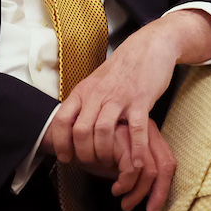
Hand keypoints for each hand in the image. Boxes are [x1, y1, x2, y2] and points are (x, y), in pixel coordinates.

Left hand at [48, 10, 210, 173]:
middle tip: (91, 164)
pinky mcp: (141, 100)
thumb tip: (70, 125)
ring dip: (104, 153)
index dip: (61, 142)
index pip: (62, 120)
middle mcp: (98, 94)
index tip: (65, 157)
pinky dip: (135, 149)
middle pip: (81, 131)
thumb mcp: (95, 82)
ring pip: (102, 131)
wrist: (148, 46)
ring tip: (110, 163)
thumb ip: (84, 102)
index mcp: (83, 91)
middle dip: (84, 153)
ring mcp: (119, 97)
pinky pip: (136, 129)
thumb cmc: (122, 68)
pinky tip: (135, 162)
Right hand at [74, 121, 176, 210]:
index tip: (153, 208)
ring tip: (124, 202)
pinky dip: (125, 185)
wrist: (67, 138)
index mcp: (148, 136)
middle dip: (158, 194)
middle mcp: (144, 131)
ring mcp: (133, 132)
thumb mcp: (118, 164)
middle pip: (165, 165)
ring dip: (137, 193)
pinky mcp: (120, 137)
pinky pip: (131, 168)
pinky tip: (115, 190)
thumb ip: (135, 173)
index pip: (168, 161)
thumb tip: (153, 195)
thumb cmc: (93, 152)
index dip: (164, 188)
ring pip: (149, 170)